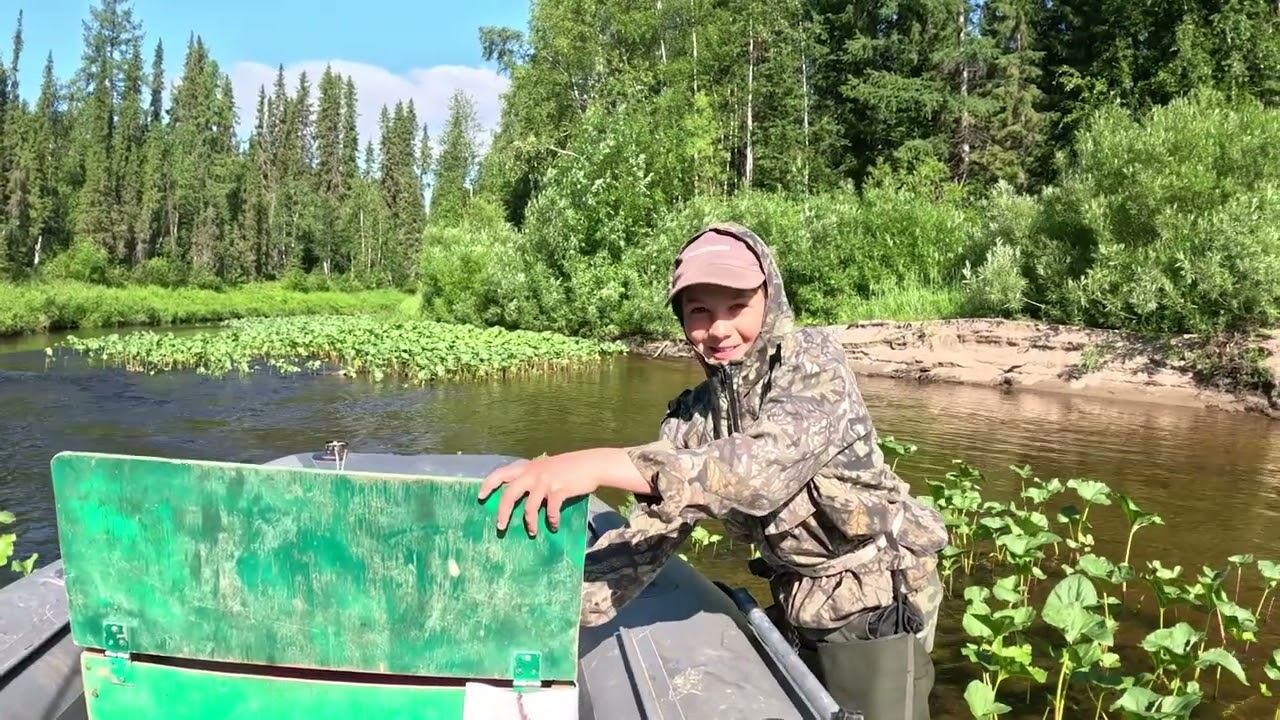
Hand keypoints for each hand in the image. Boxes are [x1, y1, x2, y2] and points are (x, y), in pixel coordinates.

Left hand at [477, 448, 652, 535]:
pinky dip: (551, 521)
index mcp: (528, 467)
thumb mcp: (547, 466)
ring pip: (529, 507)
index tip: (480, 496)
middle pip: (509, 494)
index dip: (488, 484)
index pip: (501, 473)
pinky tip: (554, 526)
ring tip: (532, 533)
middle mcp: (533, 473)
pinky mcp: (558, 491)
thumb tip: (521, 494)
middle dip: (502, 512)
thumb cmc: (570, 467)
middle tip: (500, 526)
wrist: (592, 464)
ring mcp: (545, 482)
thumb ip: (533, 476)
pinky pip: (550, 511)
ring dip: (529, 522)